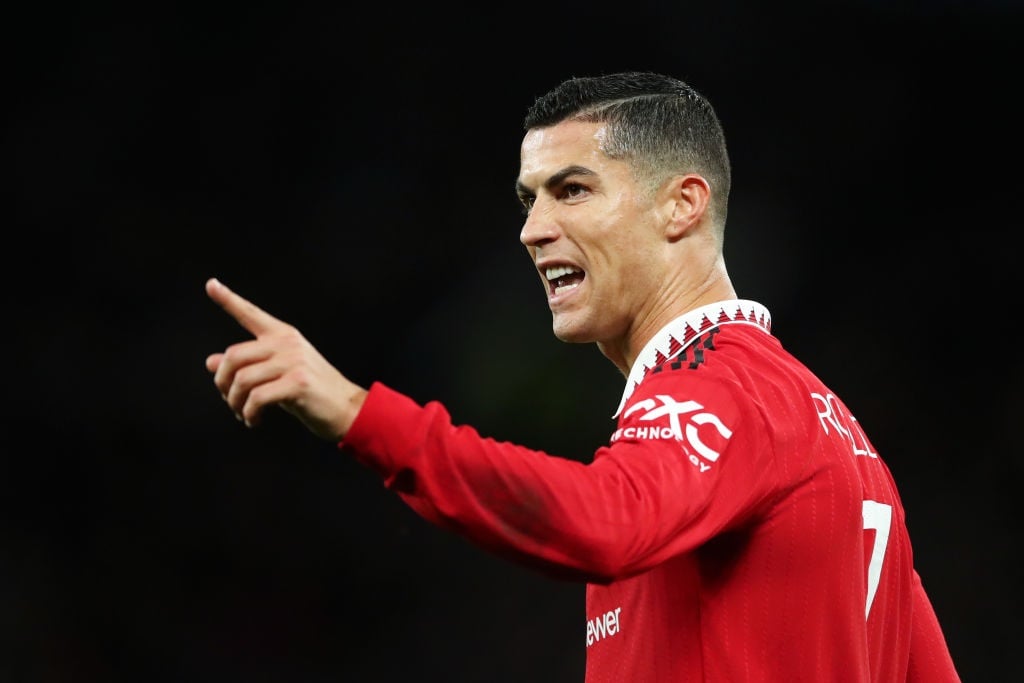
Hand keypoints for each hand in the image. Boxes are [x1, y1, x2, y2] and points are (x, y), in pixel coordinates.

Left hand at [204, 278, 366, 440]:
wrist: (347, 409)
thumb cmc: (311, 393)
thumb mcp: (276, 375)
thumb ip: (247, 366)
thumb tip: (211, 362)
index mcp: (284, 336)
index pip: (251, 314)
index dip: (228, 300)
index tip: (211, 284)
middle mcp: (288, 343)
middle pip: (234, 356)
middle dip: (223, 383)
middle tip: (229, 401)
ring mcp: (294, 361)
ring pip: (243, 379)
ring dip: (235, 402)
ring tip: (243, 414)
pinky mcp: (298, 382)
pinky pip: (257, 398)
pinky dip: (249, 413)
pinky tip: (254, 420)